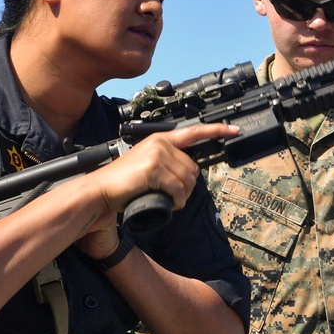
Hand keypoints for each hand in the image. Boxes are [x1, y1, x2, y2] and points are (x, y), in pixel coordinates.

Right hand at [76, 123, 238, 240]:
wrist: (100, 191)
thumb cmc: (123, 183)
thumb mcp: (147, 166)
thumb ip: (166, 163)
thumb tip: (187, 175)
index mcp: (160, 139)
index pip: (194, 131)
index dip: (216, 130)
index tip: (233, 130)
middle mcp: (160, 143)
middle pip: (193, 167)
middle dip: (187, 186)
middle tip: (173, 196)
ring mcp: (157, 154)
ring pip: (187, 180)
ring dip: (181, 196)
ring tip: (166, 200)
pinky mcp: (154, 168)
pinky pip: (178, 189)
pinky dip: (176, 201)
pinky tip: (167, 203)